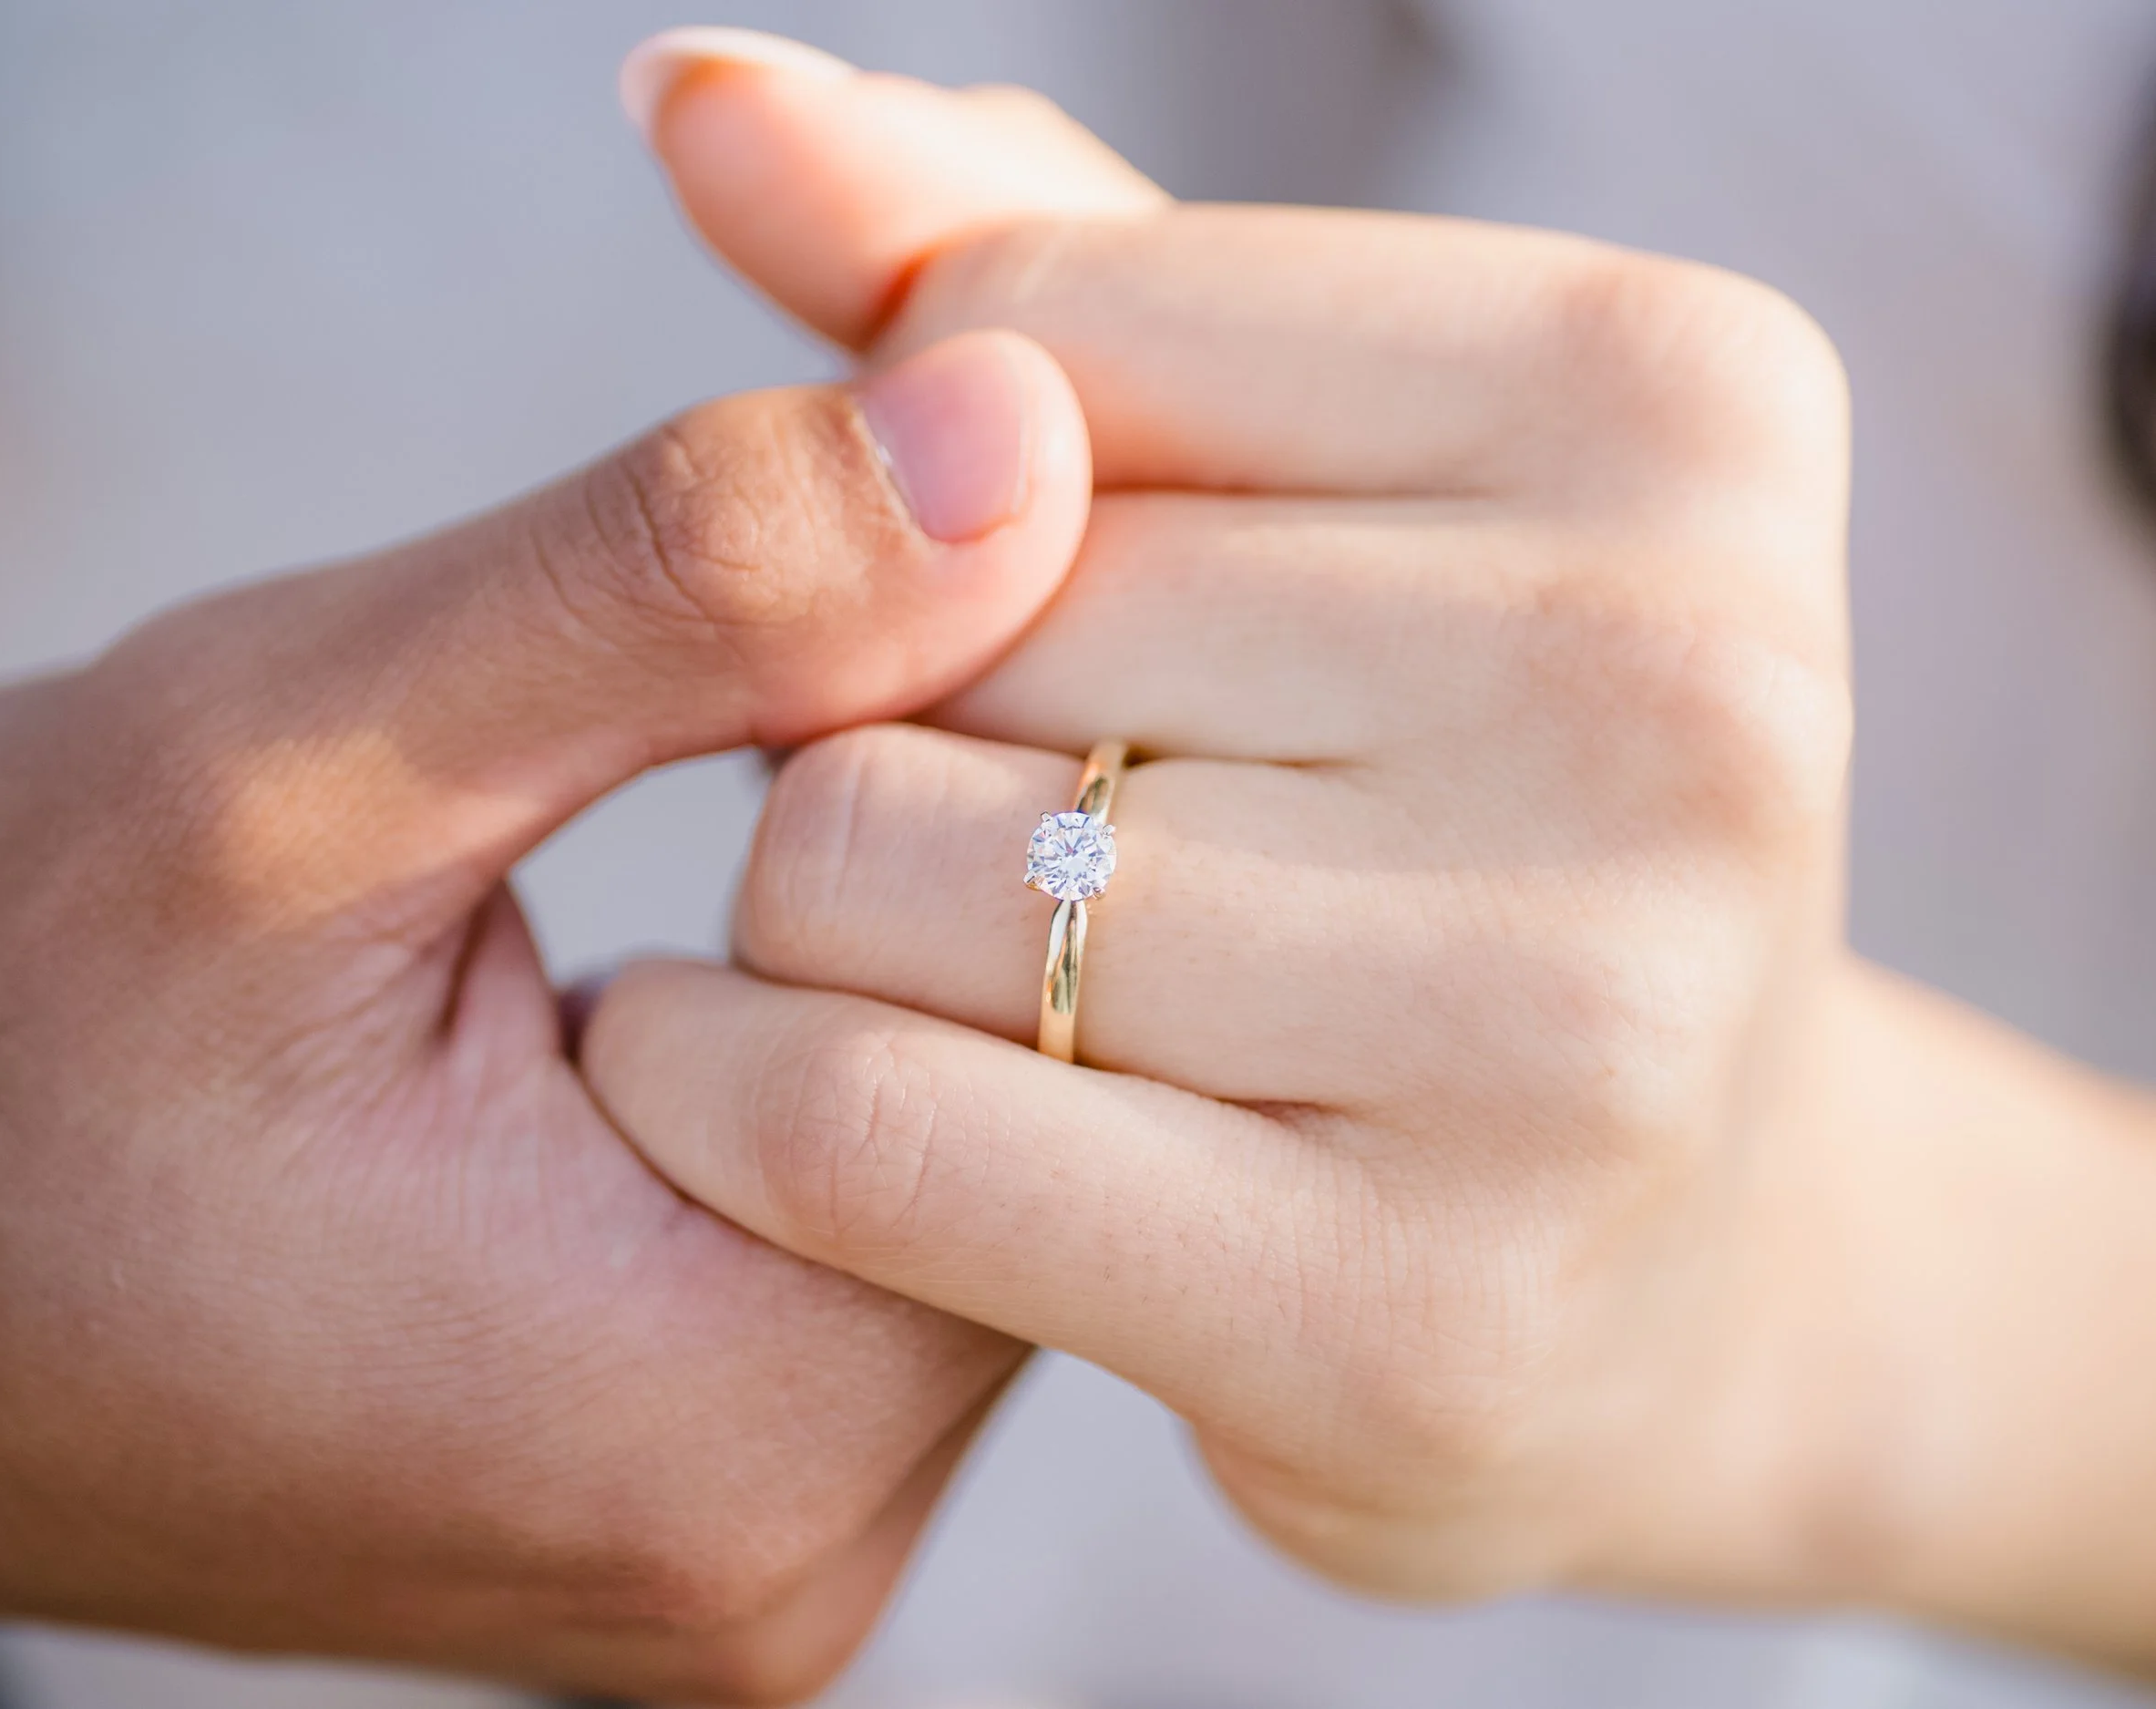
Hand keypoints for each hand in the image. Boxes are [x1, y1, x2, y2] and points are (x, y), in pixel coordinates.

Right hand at [0, 293, 1095, 1692]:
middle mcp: (790, 1550)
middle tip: (790, 683)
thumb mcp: (293, 749)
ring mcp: (762, 1544)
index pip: (1078, 1026)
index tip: (878, 609)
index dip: (1005, 760)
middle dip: (956, 853)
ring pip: (979, 1154)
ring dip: (893, 944)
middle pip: (1050, 1108)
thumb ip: (679, 589)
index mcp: (727, 1424)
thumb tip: (1024, 431)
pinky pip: (885, 1223)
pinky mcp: (718, 1487)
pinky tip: (723, 943)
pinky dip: (840, 1041)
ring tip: (728, 822)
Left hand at [590, 43, 1863, 1610]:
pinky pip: (847, 1121)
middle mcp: (1680, 689)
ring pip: (861, 854)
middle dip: (891, 715)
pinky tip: (789, 1113)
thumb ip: (1003, 271)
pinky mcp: (1413, 1315)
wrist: (1654, 1269)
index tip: (1039, 617)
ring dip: (806, 924)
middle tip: (1067, 843)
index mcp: (1677, 403)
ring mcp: (1575, 1019)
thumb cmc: (1425, 827)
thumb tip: (703, 97)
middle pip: (938, 593)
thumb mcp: (1287, 495)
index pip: (1012, 328)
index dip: (918, 488)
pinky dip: (725, 1099)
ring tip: (998, 995)